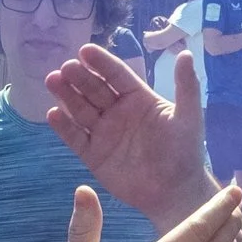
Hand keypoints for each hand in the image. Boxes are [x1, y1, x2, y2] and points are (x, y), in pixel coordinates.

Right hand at [45, 42, 221, 227]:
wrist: (176, 192)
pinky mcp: (94, 155)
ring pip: (81, 109)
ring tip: (53, 81)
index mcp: (138, 98)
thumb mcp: (189, 116)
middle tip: (66, 67)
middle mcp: (118, 112)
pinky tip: (53, 114)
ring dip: (67, 95)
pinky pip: (76, 138)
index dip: (102, 63)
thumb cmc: (185, 152)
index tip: (85, 49)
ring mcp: (104, 133)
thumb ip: (186, 86)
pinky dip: (64, 127)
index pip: (117, 75)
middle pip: (94, 89)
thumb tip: (185, 52)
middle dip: (79, 77)